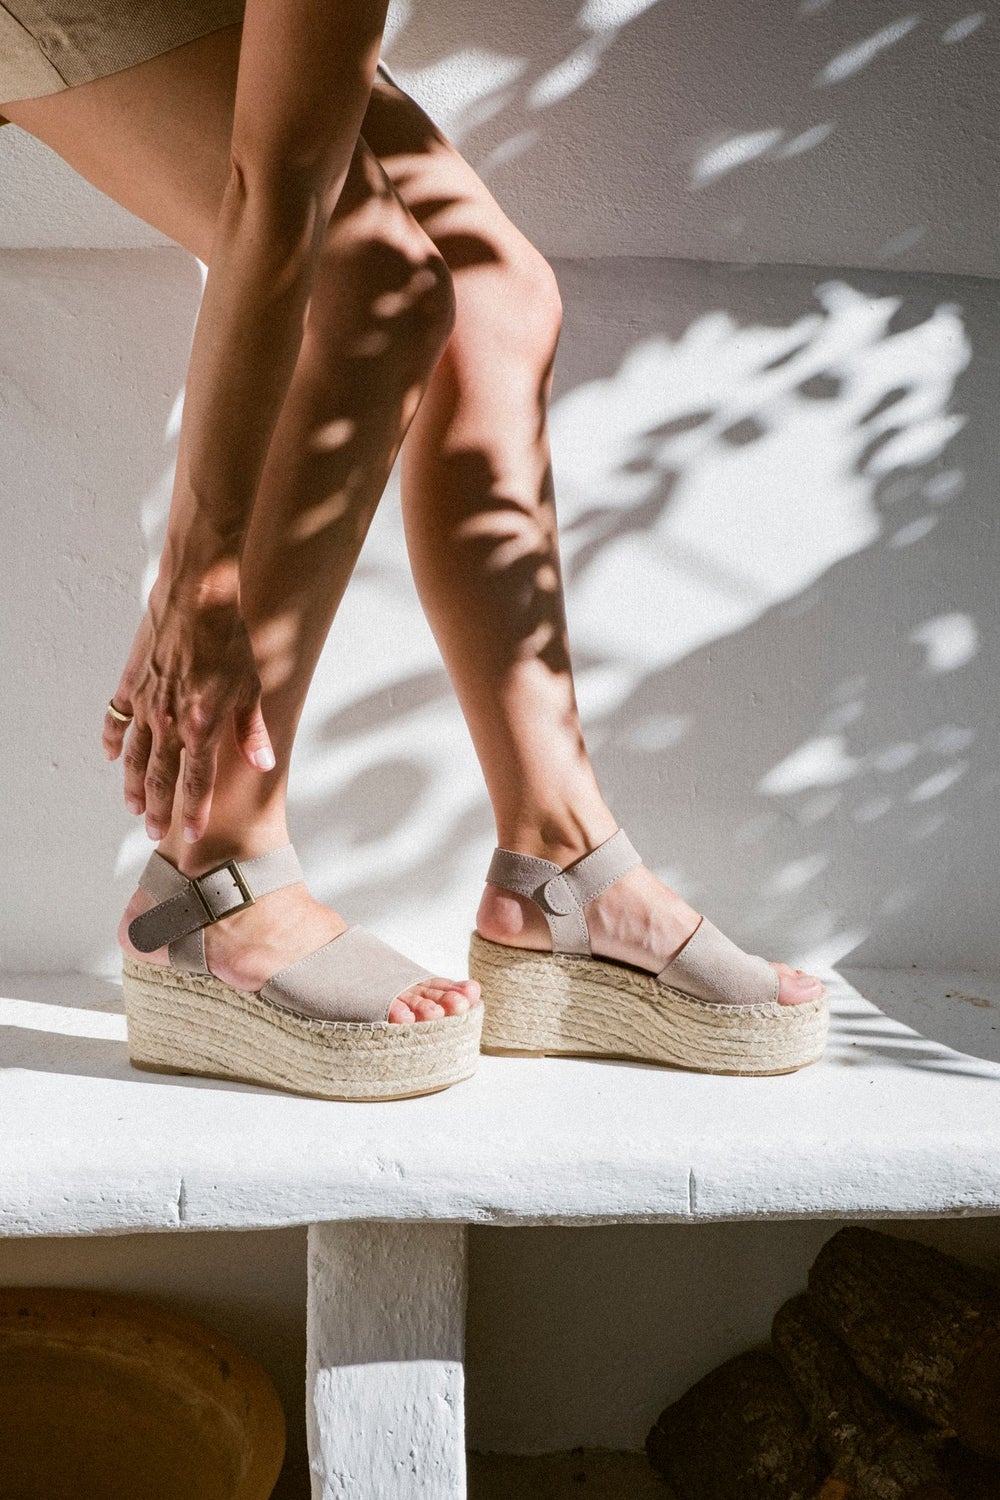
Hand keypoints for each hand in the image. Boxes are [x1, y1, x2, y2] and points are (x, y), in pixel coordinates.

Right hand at [102, 581, 274, 842]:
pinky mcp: (131, 683)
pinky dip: (112, 740)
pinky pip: (116, 719)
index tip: (191, 835)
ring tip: (132, 807)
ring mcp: (146, 703)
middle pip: (159, 777)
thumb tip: (263, 764)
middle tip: (154, 832)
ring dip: (132, 784)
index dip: (193, 811)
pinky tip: (111, 756)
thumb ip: (252, 731)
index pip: (196, 781)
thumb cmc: (229, 638)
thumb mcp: (251, 686)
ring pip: (133, 756)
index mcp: (201, 725)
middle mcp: (169, 720)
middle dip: (158, 808)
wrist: (197, 596)